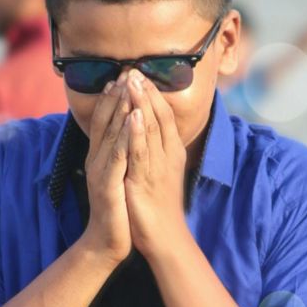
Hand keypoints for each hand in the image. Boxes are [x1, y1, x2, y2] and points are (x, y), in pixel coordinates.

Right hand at [81, 78, 132, 264]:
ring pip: (111, 134)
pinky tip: (133, 119)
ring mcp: (101, 172)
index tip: (122, 76)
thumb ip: (117, 157)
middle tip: (126, 70)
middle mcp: (97, 161)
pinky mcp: (109, 186)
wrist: (107, 242)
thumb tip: (125, 138)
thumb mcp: (116, 178)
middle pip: (106, 122)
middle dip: (116, 95)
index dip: (112, 98)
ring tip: (128, 85)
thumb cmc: (116, 211)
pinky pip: (118, 156)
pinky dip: (126, 136)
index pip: (105, 122)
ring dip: (119, 108)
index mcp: (100, 158)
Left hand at [123, 69, 188, 259]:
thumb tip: (147, 134)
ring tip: (133, 81)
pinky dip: (138, 132)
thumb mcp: (159, 173)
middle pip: (159, 117)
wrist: (166, 239)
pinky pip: (142, 153)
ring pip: (152, 130)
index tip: (141, 73)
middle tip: (134, 67)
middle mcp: (169, 156)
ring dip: (142, 104)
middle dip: (146, 91)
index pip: (164, 116)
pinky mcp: (146, 181)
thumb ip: (155, 152)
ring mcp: (159, 168)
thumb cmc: (160, 208)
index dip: (153, 94)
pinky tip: (134, 115)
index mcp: (172, 153)